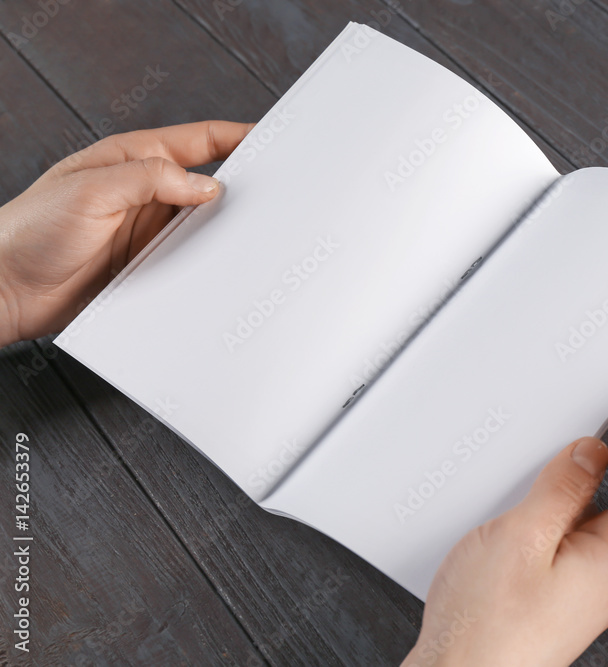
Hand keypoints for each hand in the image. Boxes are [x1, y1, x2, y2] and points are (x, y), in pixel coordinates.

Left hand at [0, 121, 253, 346]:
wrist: (7, 288)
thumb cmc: (31, 230)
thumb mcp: (90, 190)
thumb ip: (151, 179)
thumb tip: (208, 185)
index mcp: (135, 159)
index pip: (201, 141)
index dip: (240, 137)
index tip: (275, 141)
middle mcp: (148, 193)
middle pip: (212, 183)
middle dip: (247, 186)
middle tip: (279, 195)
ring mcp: (151, 230)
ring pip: (208, 224)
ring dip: (229, 230)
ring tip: (257, 235)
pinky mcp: (151, 265)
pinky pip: (194, 260)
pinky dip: (213, 263)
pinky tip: (226, 267)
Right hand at [403, 396, 607, 666]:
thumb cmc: (487, 627)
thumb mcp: (523, 537)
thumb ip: (563, 488)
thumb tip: (590, 453)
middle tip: (598, 418)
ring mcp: (586, 590)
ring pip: (600, 521)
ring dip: (586, 483)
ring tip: (560, 453)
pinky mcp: (560, 599)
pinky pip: (574, 542)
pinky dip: (564, 511)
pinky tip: (536, 503)